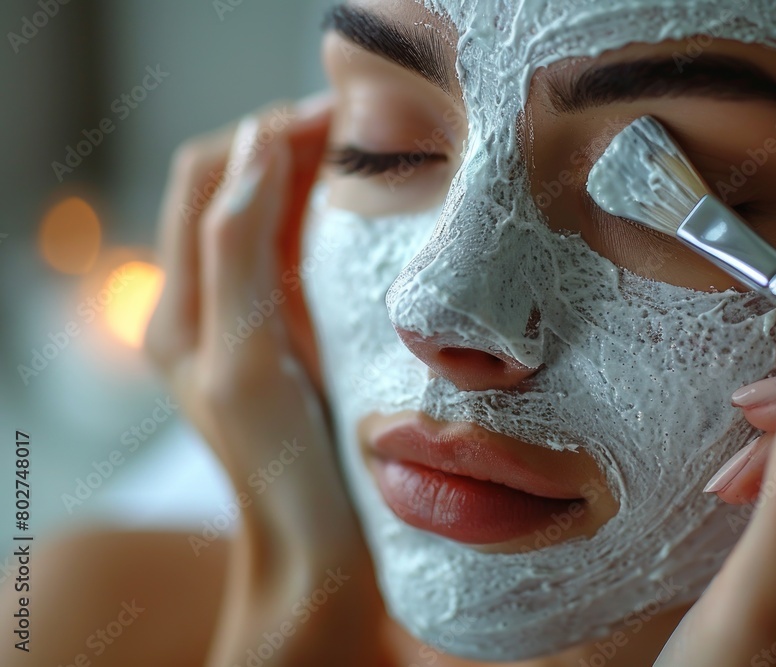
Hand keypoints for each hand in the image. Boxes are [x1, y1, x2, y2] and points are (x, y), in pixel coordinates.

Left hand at [145, 96, 379, 664]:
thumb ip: (239, 254)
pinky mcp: (296, 337)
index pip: (211, 176)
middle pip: (243, 187)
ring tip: (383, 164)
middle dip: (298, 147)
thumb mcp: (246, 360)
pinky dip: (337, 223)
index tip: (340, 120)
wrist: (317, 552)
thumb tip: (258, 148)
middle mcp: (211, 303)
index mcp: (183, 303)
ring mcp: (255, 320)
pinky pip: (308, 256)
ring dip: (320, 179)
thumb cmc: (282, 470)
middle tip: (374, 136)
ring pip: (278, 216)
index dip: (265, 135)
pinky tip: (379, 221)